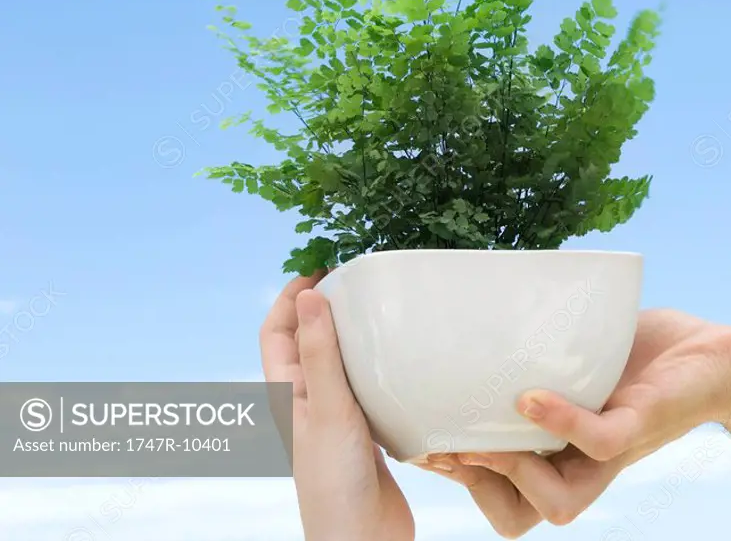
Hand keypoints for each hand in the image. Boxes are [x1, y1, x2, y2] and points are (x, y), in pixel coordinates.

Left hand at [261, 274, 414, 540]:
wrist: (363, 540)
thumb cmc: (335, 483)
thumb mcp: (328, 410)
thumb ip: (320, 354)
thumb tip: (310, 295)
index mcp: (286, 394)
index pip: (275, 332)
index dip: (290, 297)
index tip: (319, 266)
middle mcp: (308, 402)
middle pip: (308, 342)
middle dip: (325, 308)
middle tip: (357, 280)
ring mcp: (337, 417)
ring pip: (340, 363)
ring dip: (354, 335)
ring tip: (382, 310)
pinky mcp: (366, 432)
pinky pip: (369, 386)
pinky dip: (380, 365)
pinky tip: (405, 359)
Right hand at [421, 308, 730, 536]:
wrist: (716, 357)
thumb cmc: (640, 356)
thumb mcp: (573, 357)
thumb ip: (527, 351)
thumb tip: (460, 318)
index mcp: (557, 454)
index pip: (498, 493)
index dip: (455, 475)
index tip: (421, 437)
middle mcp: (579, 464)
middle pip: (515, 513)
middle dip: (472, 482)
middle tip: (444, 440)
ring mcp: (609, 451)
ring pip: (553, 504)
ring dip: (509, 469)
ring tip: (482, 433)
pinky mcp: (639, 427)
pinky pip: (596, 446)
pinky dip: (559, 424)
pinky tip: (531, 397)